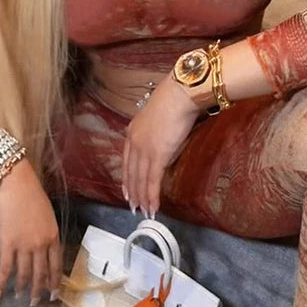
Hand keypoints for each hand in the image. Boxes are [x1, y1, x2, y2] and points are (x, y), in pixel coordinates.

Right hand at [0, 158, 61, 306]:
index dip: (54, 281)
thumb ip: (45, 231)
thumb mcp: (46, 214)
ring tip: (20, 299)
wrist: (14, 184)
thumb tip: (41, 245)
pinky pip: (5, 269)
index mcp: (53, 236)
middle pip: (41, 273)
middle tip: (36, 302)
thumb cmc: (30, 194)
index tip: (54, 293)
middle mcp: (41, 244)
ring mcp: (24, 246)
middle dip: (39, 290)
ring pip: (24, 274)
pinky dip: (1, 284)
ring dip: (22, 289)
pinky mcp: (7, 244)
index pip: (56, 264)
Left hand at [122, 75, 200, 218]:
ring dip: (142, 198)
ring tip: (144, 211)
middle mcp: (134, 142)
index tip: (127, 190)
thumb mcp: (159, 118)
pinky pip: (152, 181)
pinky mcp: (157, 155)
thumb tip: (163, 144)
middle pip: (131, 173)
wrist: (179, 95)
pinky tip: (153, 206)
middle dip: (133, 192)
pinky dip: (151, 196)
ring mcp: (144, 150)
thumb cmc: (174, 101)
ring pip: (140, 179)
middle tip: (134, 207)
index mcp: (133, 132)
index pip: (126, 161)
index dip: (127, 178)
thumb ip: (156, 134)